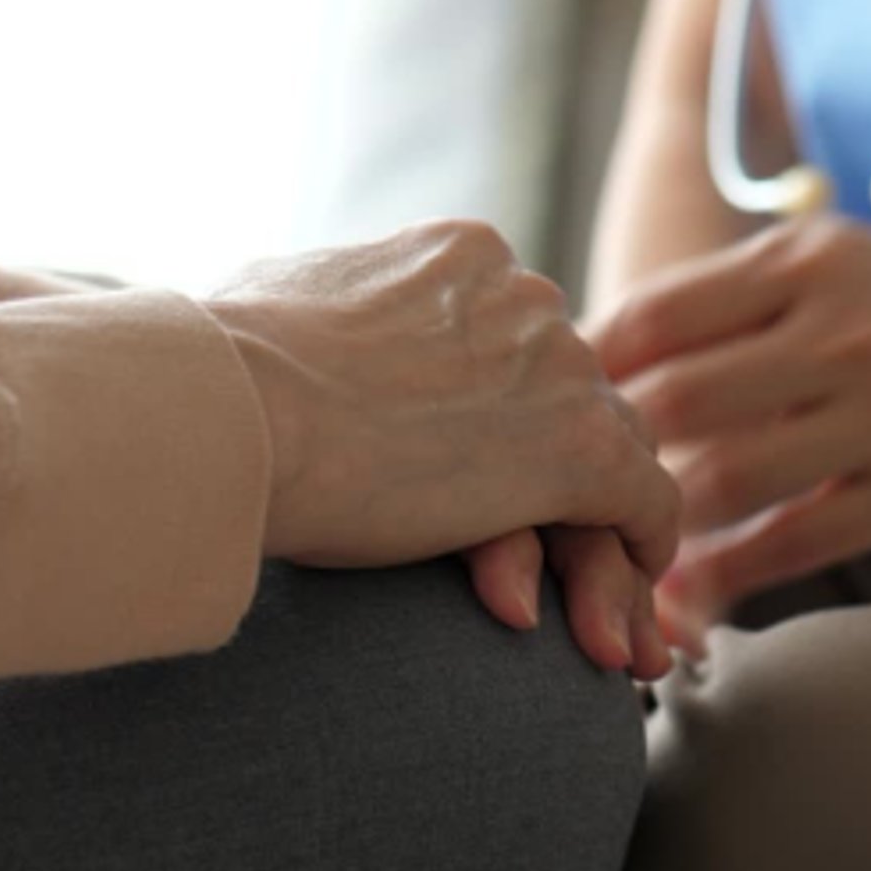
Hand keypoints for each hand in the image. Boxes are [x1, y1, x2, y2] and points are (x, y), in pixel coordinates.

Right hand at [207, 221, 679, 676]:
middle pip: (575, 393)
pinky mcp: (579, 449)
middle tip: (552, 551)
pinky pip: (648, 503)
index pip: (519, 340)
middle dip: (561, 472)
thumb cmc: (222, 367)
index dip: (512, 411)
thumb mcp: (277, 297)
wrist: (235, 412)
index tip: (491, 469)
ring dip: (600, 530)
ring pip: (618, 451)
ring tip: (589, 607)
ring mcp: (559, 368)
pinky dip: (644, 550)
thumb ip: (326, 305)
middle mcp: (525, 297)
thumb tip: (295, 312)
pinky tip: (623, 611)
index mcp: (461, 259)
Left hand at [592, 217, 870, 643]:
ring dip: (654, 523)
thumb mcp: (824, 264)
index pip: (653, 315)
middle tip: (563, 489)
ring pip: (725, 482)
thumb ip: (721, 298)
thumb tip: (588, 355)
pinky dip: (723, 577)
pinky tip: (681, 594)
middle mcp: (843, 332)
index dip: (583, 370)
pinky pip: (791, 546)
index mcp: (804, 263)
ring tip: (613, 542)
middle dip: (606, 455)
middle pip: (676, 403)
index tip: (544, 407)